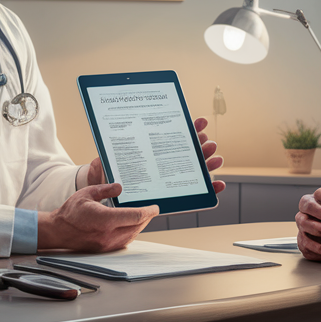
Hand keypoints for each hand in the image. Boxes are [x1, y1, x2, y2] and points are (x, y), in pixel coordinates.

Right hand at [37, 183, 156, 251]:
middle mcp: (108, 234)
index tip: (155, 207)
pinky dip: (131, 233)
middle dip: (146, 218)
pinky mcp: (105, 249)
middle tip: (151, 209)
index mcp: (105, 219)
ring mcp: (107, 244)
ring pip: (132, 235)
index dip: (149, 211)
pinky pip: (124, 241)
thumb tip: (120, 187)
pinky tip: (131, 225)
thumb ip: (105, 189)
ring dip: (139, 226)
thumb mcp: (87, 193)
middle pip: (137, 226)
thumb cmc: (70, 212)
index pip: (135, 216)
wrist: (57, 231)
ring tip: (142, 216)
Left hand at [86, 116, 225, 193]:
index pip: (175, 134)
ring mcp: (175, 177)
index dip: (190, 127)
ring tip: (215, 158)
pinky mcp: (180, 194)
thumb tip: (102, 157)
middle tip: (207, 142)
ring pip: (198, 168)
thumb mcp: (109, 163)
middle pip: (191, 150)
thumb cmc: (111, 177)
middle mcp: (168, 161)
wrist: (111, 199)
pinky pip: (199, 191)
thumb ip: (108, 158)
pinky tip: (218, 185)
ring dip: (210, 163)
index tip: (199, 122)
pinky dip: (211, 188)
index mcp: (155, 148)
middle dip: (203, 145)